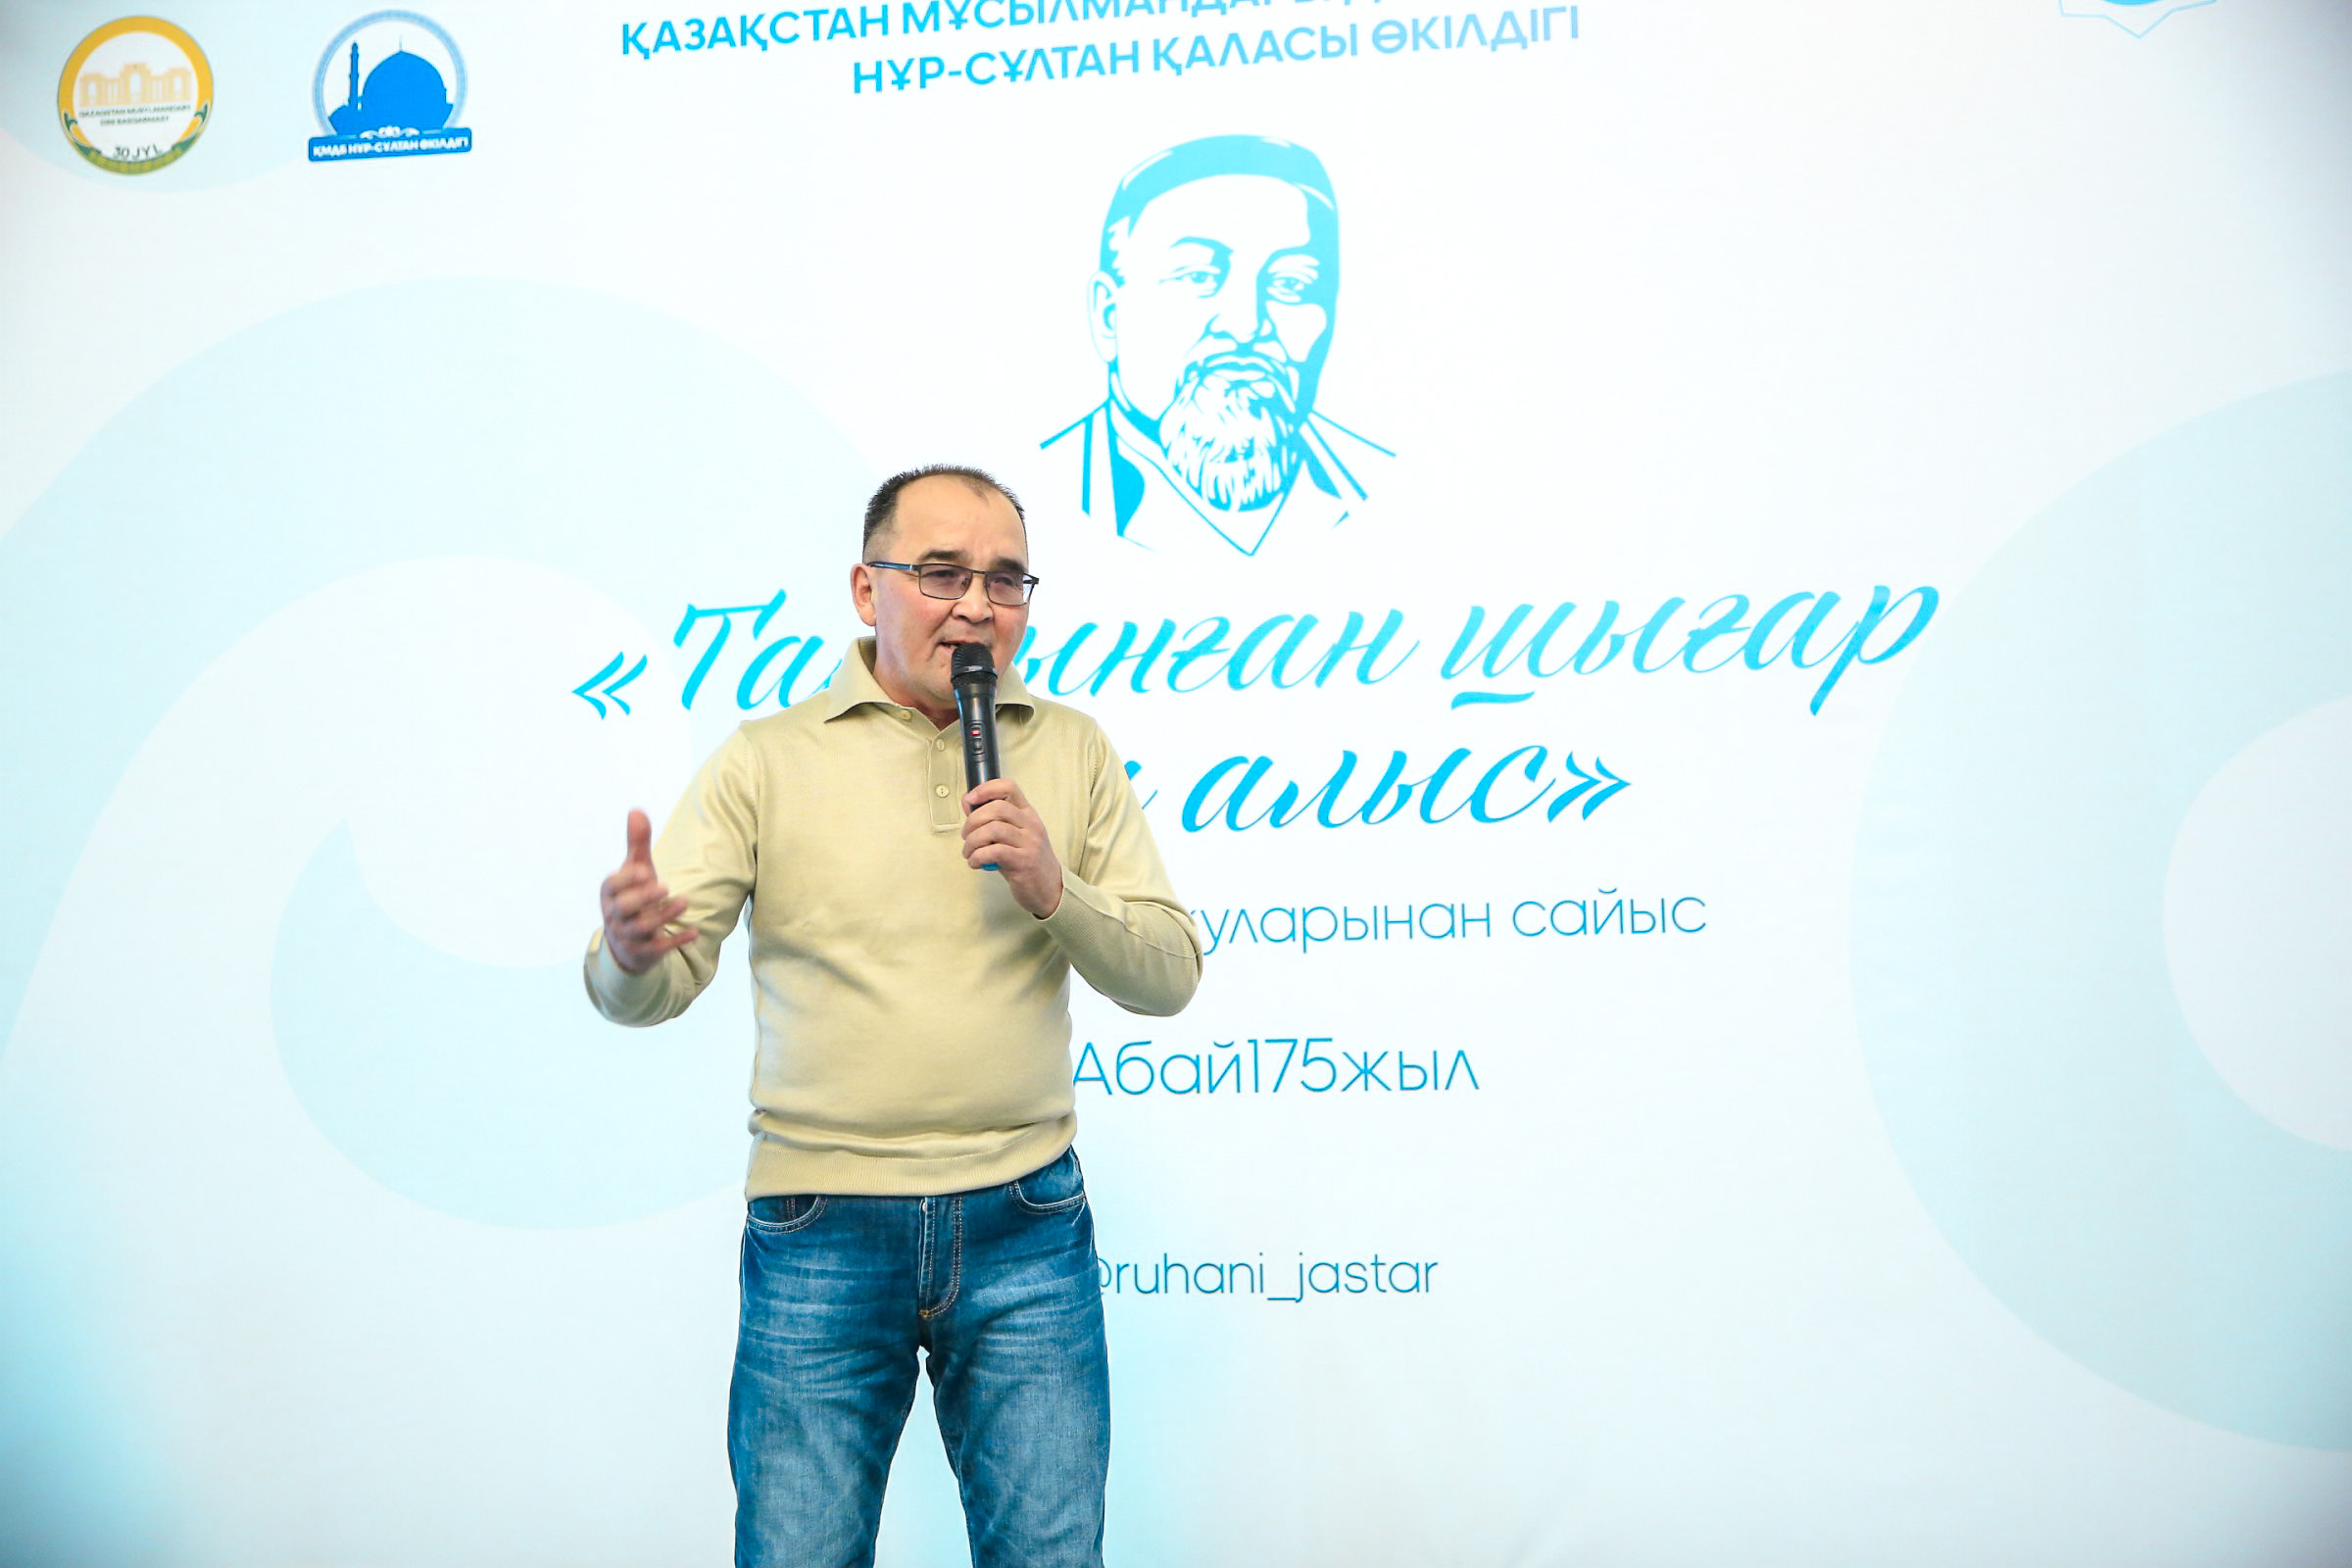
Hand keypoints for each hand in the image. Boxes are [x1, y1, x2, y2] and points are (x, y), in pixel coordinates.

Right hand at [599, 810, 694, 973]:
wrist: (627, 944)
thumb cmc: (633, 897)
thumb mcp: (635, 871)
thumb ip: (636, 844)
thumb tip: (636, 810)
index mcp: (611, 893)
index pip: (613, 886)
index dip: (627, 880)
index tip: (645, 871)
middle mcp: (615, 915)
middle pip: (624, 907)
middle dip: (643, 897)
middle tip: (664, 886)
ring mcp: (628, 935)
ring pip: (640, 928)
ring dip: (663, 916)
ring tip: (684, 902)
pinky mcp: (644, 952)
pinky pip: (657, 948)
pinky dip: (675, 941)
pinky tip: (694, 933)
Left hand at [961, 778, 1062, 917]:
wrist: (1050, 890)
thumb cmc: (1026, 862)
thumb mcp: (1012, 837)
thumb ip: (992, 821)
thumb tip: (968, 804)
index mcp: (1028, 814)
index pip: (1009, 788)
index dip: (985, 789)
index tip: (970, 800)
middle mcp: (1031, 825)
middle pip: (996, 807)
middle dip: (973, 821)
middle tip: (966, 835)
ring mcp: (1029, 843)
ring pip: (993, 829)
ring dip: (972, 841)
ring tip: (969, 852)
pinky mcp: (1024, 862)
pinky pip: (994, 852)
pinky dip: (978, 857)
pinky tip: (976, 863)